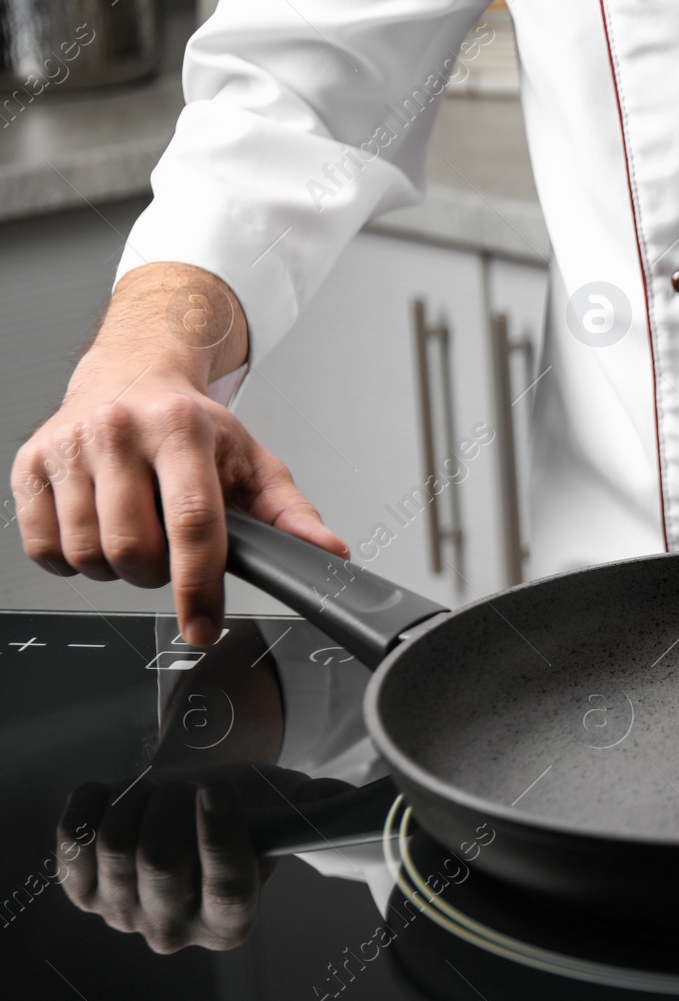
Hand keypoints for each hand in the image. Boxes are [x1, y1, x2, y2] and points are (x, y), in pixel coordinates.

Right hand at [10, 263, 345, 645]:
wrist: (132, 375)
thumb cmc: (193, 426)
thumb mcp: (251, 461)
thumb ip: (290, 512)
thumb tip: (327, 551)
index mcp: (180, 429)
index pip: (192, 523)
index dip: (198, 586)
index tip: (205, 625)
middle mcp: (118, 431)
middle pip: (134, 549)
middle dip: (157, 576)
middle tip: (169, 556)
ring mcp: (68, 447)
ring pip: (87, 555)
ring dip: (117, 570)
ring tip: (136, 537)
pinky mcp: (29, 464)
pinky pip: (43, 549)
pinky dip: (72, 561)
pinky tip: (97, 532)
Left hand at [56, 763, 352, 952]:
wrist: (194, 804)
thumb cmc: (250, 806)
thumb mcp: (294, 806)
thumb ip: (332, 807)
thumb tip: (386, 799)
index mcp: (232, 922)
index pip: (226, 888)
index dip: (220, 837)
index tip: (219, 790)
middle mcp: (175, 931)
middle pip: (161, 863)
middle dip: (174, 806)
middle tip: (190, 785)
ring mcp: (123, 914)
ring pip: (116, 847)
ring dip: (138, 801)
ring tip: (161, 790)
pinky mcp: (86, 891)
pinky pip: (73, 847)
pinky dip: (88, 808)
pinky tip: (109, 792)